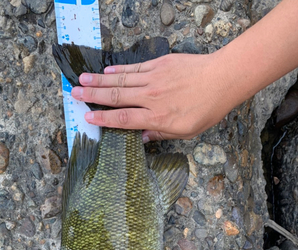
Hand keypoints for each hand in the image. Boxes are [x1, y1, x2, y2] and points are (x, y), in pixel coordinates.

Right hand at [70, 52, 235, 141]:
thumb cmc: (206, 109)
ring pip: (121, 80)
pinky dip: (119, 69)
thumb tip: (139, 137)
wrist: (223, 79)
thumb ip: (160, 134)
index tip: (87, 118)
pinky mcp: (160, 64)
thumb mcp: (185, 132)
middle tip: (74, 95)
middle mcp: (152, 97)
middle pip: (116, 97)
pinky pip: (134, 68)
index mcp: (157, 117)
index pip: (124, 118)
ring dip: (100, 80)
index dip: (103, 119)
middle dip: (93, 96)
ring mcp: (154, 78)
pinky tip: (107, 71)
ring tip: (82, 80)